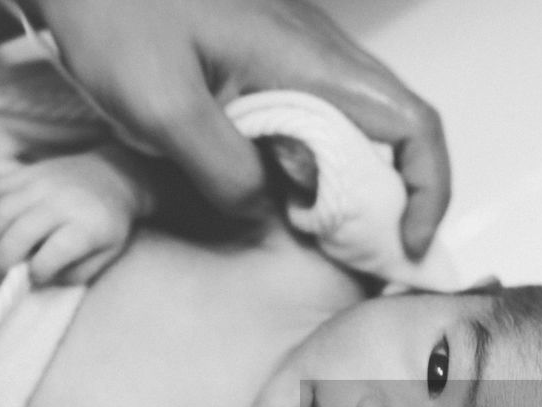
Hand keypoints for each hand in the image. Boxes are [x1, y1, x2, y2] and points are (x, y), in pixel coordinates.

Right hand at [0, 154, 148, 284]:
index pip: (57, 251)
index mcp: (88, 226)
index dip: (40, 270)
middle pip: (20, 232)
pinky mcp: (22, 173)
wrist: (112, 176)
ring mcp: (39, 184)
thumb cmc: (108, 224)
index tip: (35, 279)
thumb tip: (41, 280)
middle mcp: (62, 202)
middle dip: (3, 260)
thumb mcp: (108, 254)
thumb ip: (78, 272)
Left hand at [26, 0, 449, 256]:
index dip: (429, 190)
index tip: (407, 241)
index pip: (413, 125)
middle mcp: (318, 52)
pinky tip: (280, 187)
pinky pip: (320, 114)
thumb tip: (263, 212)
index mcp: (308, 62)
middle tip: (366, 249)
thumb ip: (224, 171)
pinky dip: (322, 162)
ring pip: (362, 123)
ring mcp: (296, 50)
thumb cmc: (111, 11)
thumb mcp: (159, 107)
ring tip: (321, 228)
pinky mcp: (268, 55)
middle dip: (401, 195)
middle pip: (401, 127)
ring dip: (359, 183)